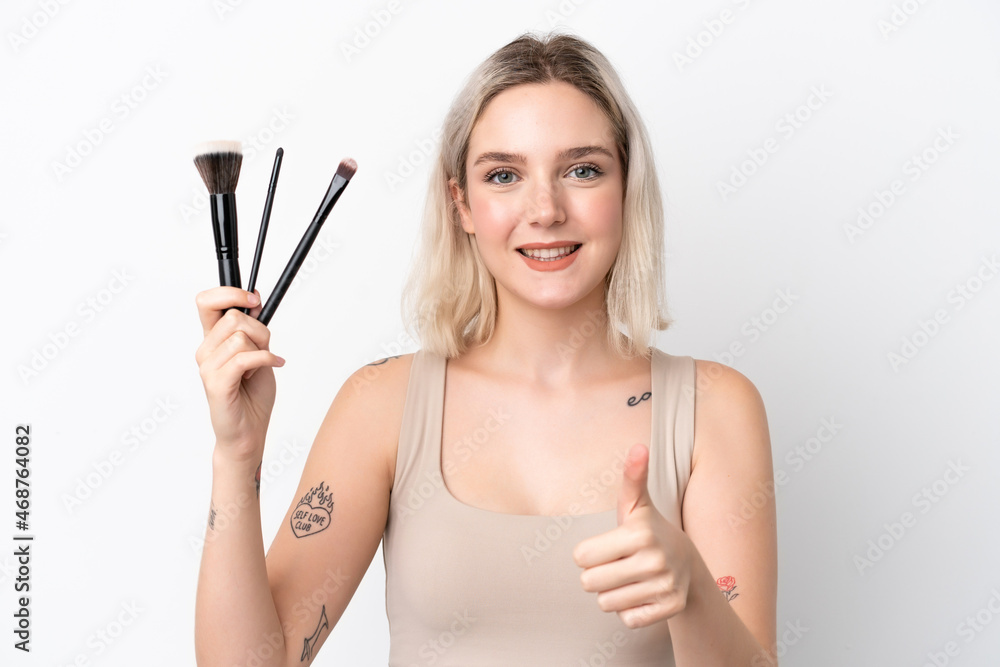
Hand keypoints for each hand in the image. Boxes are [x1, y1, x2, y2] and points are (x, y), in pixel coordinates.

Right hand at [194, 287, 284, 462]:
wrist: (249, 432)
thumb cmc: (252, 397)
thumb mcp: (259, 354)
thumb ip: (254, 329)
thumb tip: (254, 298)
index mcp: (212, 341)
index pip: (206, 302)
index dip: (229, 293)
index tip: (253, 298)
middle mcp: (205, 352)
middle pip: (234, 318)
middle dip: (261, 331)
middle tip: (266, 350)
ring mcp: (208, 367)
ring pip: (241, 337)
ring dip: (262, 349)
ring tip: (262, 367)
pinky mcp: (216, 383)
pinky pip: (244, 358)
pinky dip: (266, 360)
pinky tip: (275, 365)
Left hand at [572, 443, 692, 628]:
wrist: (690, 564)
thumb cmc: (650, 530)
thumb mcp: (637, 504)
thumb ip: (633, 476)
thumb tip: (638, 446)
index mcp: (639, 533)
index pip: (581, 557)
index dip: (588, 553)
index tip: (607, 546)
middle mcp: (654, 561)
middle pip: (589, 583)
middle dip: (597, 575)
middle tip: (617, 563)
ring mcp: (664, 586)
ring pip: (606, 604)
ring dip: (613, 593)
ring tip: (631, 577)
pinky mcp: (670, 609)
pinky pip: (627, 620)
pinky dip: (630, 610)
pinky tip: (643, 593)